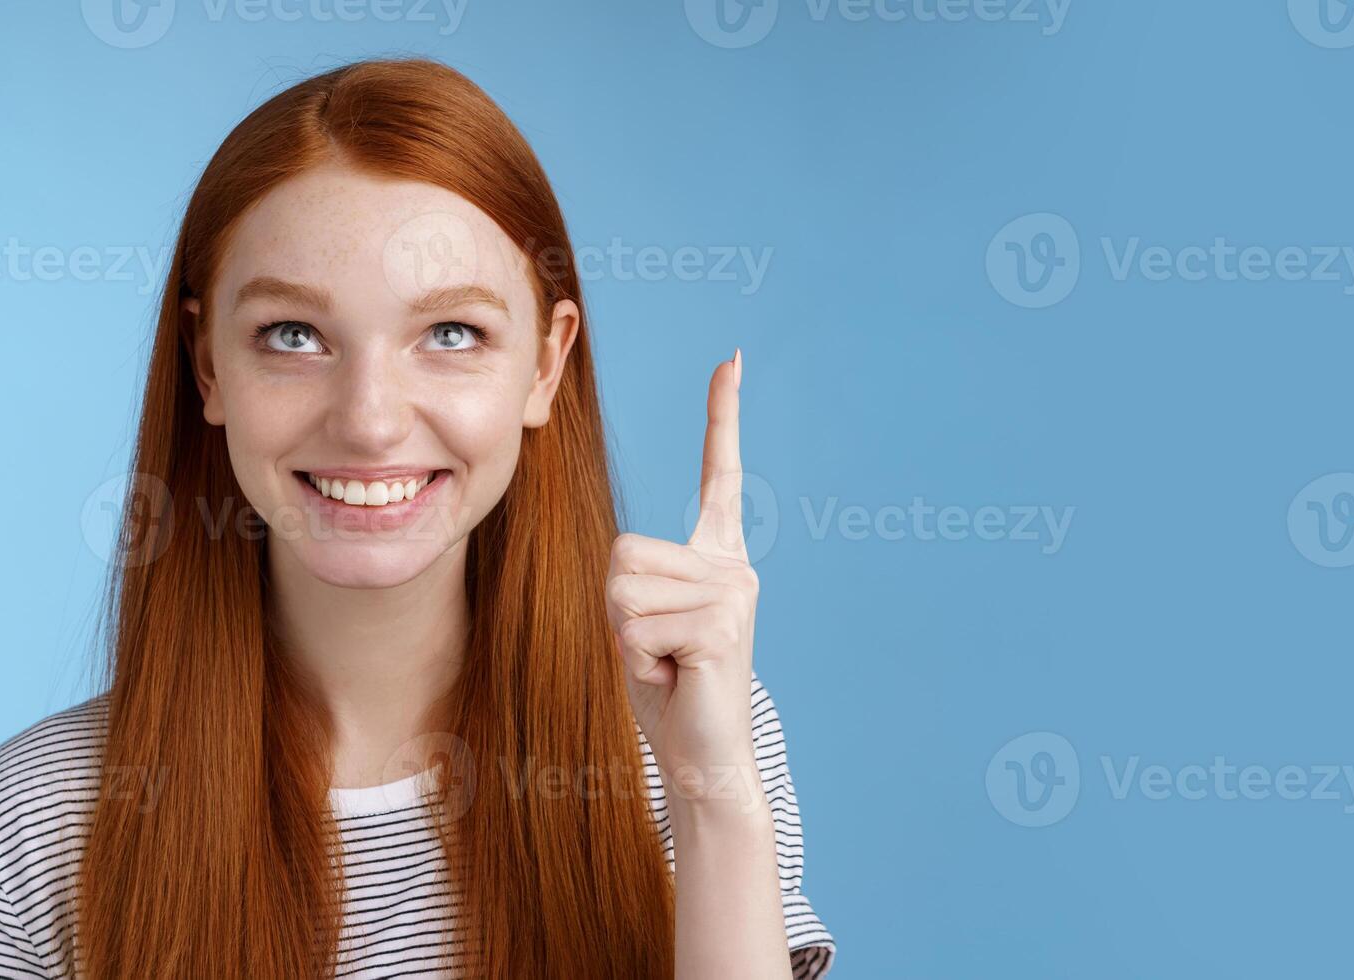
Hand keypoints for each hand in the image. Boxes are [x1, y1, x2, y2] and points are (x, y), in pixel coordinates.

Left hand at [608, 349, 760, 806]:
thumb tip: (626, 560)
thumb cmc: (668, 690)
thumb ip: (638, 580)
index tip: (730, 358)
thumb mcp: (643, 620)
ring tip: (667, 664)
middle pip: (624, 552)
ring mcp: (734, 593)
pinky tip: (674, 677)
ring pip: (624, 589)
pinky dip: (640, 660)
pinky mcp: (721, 624)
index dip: (722, 415)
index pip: (720, 475)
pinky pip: (636, 624)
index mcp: (718, 558)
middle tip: (657, 650)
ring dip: (629, 638)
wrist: (704, 757)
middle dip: (619, 609)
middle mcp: (734, 566)